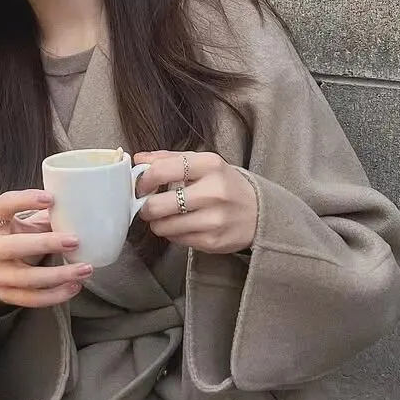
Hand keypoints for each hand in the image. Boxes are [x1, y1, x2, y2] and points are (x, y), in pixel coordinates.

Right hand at [0, 190, 91, 307]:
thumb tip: (85, 209)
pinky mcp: (4, 294)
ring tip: (85, 269)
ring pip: (24, 277)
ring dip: (58, 275)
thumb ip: (51, 215)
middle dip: (45, 243)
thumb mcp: (31, 222)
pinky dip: (54, 295)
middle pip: (12, 246)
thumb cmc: (25, 235)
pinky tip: (74, 286)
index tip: (52, 199)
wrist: (5, 265)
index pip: (3, 205)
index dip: (24, 200)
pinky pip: (30, 298)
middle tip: (76, 241)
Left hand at [134, 151, 257, 254]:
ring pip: (163, 226)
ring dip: (157, 222)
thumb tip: (139, 159)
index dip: (144, 180)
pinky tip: (182, 225)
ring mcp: (214, 219)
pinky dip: (172, 233)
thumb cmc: (226, 185)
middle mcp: (213, 191)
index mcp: (210, 165)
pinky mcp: (212, 241)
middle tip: (148, 205)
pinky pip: (176, 239)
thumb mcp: (204, 164)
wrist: (260, 213)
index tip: (141, 185)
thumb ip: (170, 159)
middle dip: (146, 207)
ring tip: (166, 216)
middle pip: (157, 205)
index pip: (162, 170)